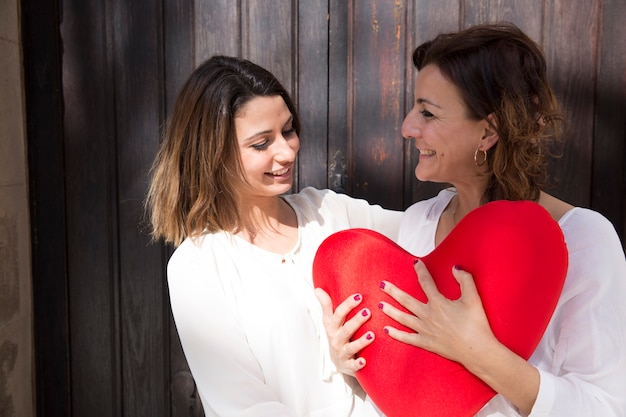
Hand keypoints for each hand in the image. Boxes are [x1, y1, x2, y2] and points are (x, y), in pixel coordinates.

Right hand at [315, 288, 374, 374]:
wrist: (338, 362)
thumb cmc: (336, 336)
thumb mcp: (330, 321)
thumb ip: (326, 305)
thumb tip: (318, 289)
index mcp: (332, 327)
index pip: (338, 314)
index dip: (348, 305)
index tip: (359, 296)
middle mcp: (336, 339)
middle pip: (345, 329)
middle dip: (356, 321)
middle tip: (368, 312)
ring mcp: (341, 352)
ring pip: (350, 347)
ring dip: (361, 341)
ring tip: (371, 335)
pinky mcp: (347, 365)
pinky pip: (352, 366)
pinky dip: (357, 364)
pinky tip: (364, 361)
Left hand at [378, 260, 497, 366]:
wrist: (478, 350)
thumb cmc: (477, 324)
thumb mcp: (473, 298)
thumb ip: (465, 279)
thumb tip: (455, 268)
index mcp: (438, 303)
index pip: (426, 283)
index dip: (421, 271)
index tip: (416, 262)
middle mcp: (428, 315)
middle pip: (406, 301)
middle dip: (393, 291)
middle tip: (382, 284)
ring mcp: (425, 330)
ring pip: (403, 318)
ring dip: (390, 311)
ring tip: (379, 305)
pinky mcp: (427, 343)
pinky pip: (407, 338)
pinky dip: (396, 334)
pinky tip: (386, 330)